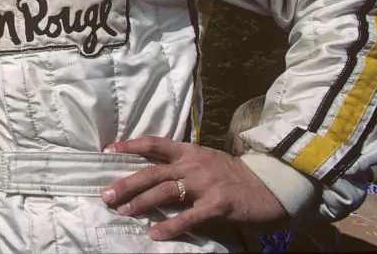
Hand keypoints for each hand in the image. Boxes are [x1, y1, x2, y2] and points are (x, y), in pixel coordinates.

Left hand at [101, 137, 285, 240]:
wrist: (270, 185)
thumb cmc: (235, 175)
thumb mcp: (206, 161)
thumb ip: (182, 165)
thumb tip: (153, 174)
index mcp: (189, 152)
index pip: (154, 144)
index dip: (130, 145)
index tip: (108, 150)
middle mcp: (193, 165)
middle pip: (152, 172)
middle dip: (127, 183)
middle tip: (106, 194)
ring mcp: (205, 184)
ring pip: (165, 192)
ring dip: (141, 203)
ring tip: (123, 211)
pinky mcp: (217, 205)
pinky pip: (189, 217)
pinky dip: (171, 226)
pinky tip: (155, 233)